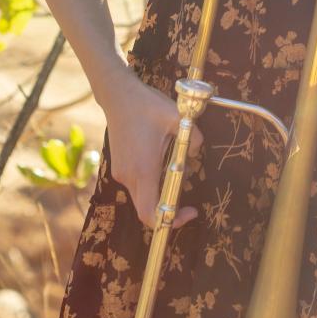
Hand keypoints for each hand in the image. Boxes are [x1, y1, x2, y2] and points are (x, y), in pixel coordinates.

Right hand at [104, 72, 202, 229]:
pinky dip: (151, 181)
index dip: (170, 221)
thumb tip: (198, 150)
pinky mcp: (119, 166)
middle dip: (168, 206)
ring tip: (174, 164)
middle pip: (147, 208)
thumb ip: (193, 137)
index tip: (188, 212)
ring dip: (160, 189)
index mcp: (144, 169)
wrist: (118, 95)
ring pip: (142, 195)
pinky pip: (137, 184)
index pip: (151, 213)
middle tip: (186, 190)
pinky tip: (160, 158)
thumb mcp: (178, 118)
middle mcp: (129, 176)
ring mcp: (121, 172)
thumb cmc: (147, 106)